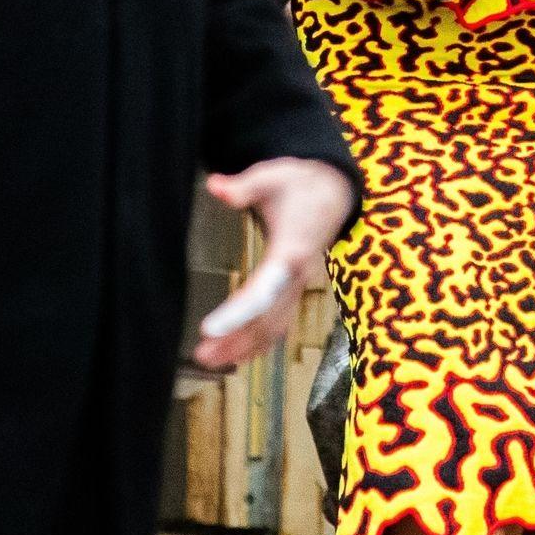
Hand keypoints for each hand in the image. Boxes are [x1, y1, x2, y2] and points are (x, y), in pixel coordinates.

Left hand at [194, 160, 354, 369]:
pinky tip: (236, 356)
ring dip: (244, 346)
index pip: (264, 289)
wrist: (332, 192)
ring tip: (210, 359)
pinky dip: (259, 343)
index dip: (238, 312)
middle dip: (236, 339)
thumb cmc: (299, 183)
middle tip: (202, 353)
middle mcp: (298, 274)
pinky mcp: (294, 289)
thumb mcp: (272, 175)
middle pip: (267, 317)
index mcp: (292, 248)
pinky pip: (279, 323)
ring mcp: (299, 285)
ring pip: (273, 326)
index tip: (209, 327)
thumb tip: (215, 186)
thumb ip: (243, 186)